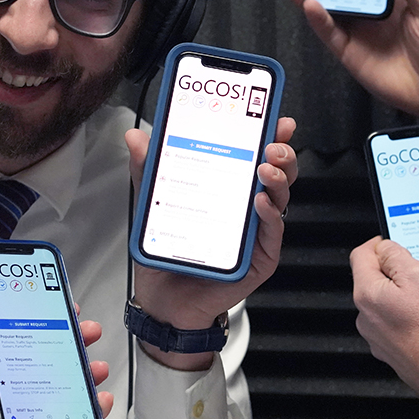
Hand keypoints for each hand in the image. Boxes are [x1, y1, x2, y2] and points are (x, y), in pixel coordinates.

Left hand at [0, 285, 114, 418]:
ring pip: (69, 388)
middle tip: (89, 331)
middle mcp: (18, 389)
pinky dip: (93, 410)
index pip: (28, 337)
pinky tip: (102, 399)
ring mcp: (35, 413)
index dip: (48, 321)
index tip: (63, 308)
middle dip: (76, 343)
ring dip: (88, 374)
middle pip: (54, 359)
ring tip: (98, 366)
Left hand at [125, 117, 297, 370]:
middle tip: (273, 140)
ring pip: (280, 199)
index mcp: (230, 188)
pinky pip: (272, 233)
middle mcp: (249, 207)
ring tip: (266, 166)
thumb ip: (148, 170)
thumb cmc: (167, 252)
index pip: (255, 155)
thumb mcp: (153, 204)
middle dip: (282, 151)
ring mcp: (258, 233)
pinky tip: (258, 201)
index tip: (274, 115)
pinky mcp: (259, 259)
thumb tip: (136, 137)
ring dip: (278, 178)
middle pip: (278, 173)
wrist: (164, 302)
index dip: (269, 134)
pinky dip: (269, 214)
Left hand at [350, 237, 418, 414]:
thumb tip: (385, 248)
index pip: (360, 258)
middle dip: (406, 273)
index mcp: (367, 296)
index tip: (389, 241)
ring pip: (406, 307)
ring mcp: (386, 341)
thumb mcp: (417, 274)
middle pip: (382, 284)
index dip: (377, 244)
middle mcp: (370, 320)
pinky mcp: (405, 355)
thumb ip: (395, 255)